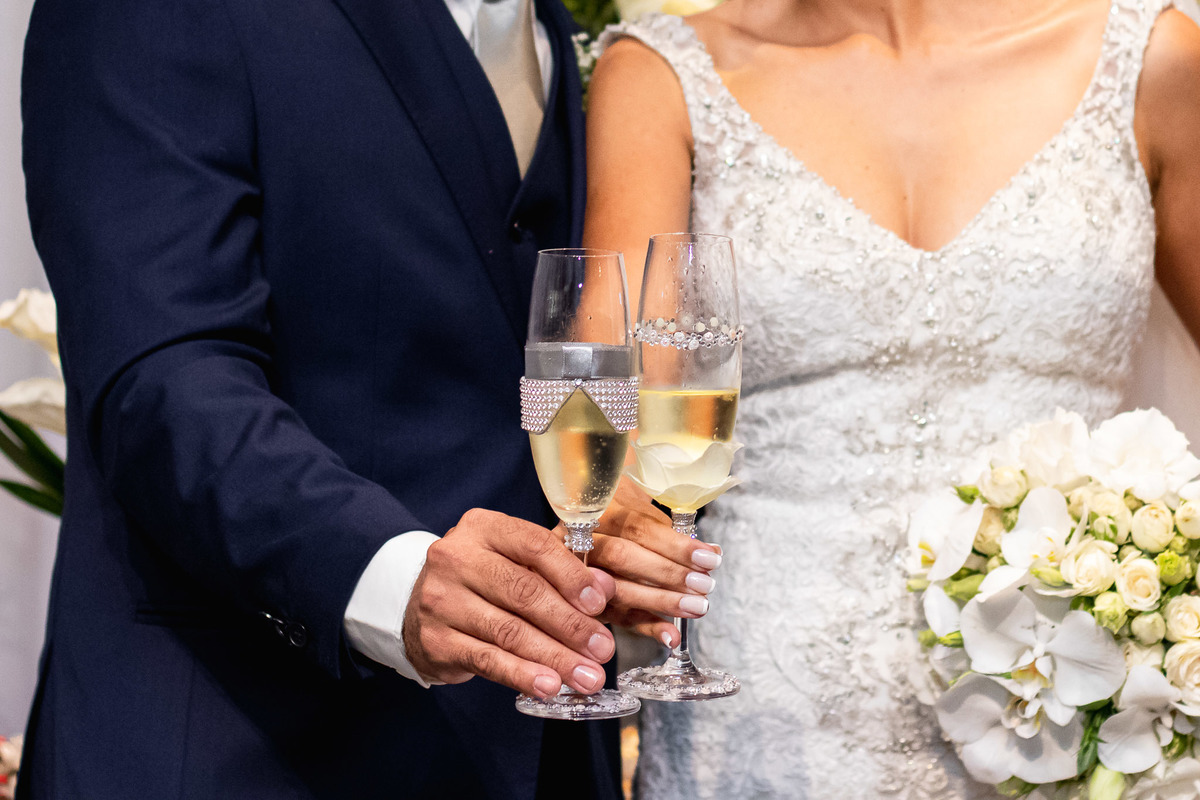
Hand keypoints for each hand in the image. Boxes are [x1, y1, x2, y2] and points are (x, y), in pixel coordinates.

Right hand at [403, 508, 616, 698]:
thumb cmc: (483, 581)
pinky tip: (548, 685)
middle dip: (570, 625)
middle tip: (603, 649)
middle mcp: (456, 557)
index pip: (534, 545)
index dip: (571, 576)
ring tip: (587, 676)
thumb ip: (558, 570)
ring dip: (555, 657)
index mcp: (482, 527)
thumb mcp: (515, 561)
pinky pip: (488, 660)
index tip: (600, 604)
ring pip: (509, 631)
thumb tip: (604, 590)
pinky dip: (522, 675)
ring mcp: (441, 600)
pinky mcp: (436, 640)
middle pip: (524, 592)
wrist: (420, 609)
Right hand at [589, 478, 721, 647]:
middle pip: (621, 558)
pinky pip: (615, 617)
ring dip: (662, 602)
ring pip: (617, 591)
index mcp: (595, 509)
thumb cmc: (617, 512)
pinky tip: (671, 636)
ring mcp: (576, 574)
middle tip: (704, 584)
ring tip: (697, 606)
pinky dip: (647, 627)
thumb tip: (711, 553)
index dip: (674, 545)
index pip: (636, 528)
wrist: (579, 525)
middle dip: (668, 574)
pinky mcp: (582, 604)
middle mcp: (578, 541)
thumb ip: (668, 529)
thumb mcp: (638, 505)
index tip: (708, 557)